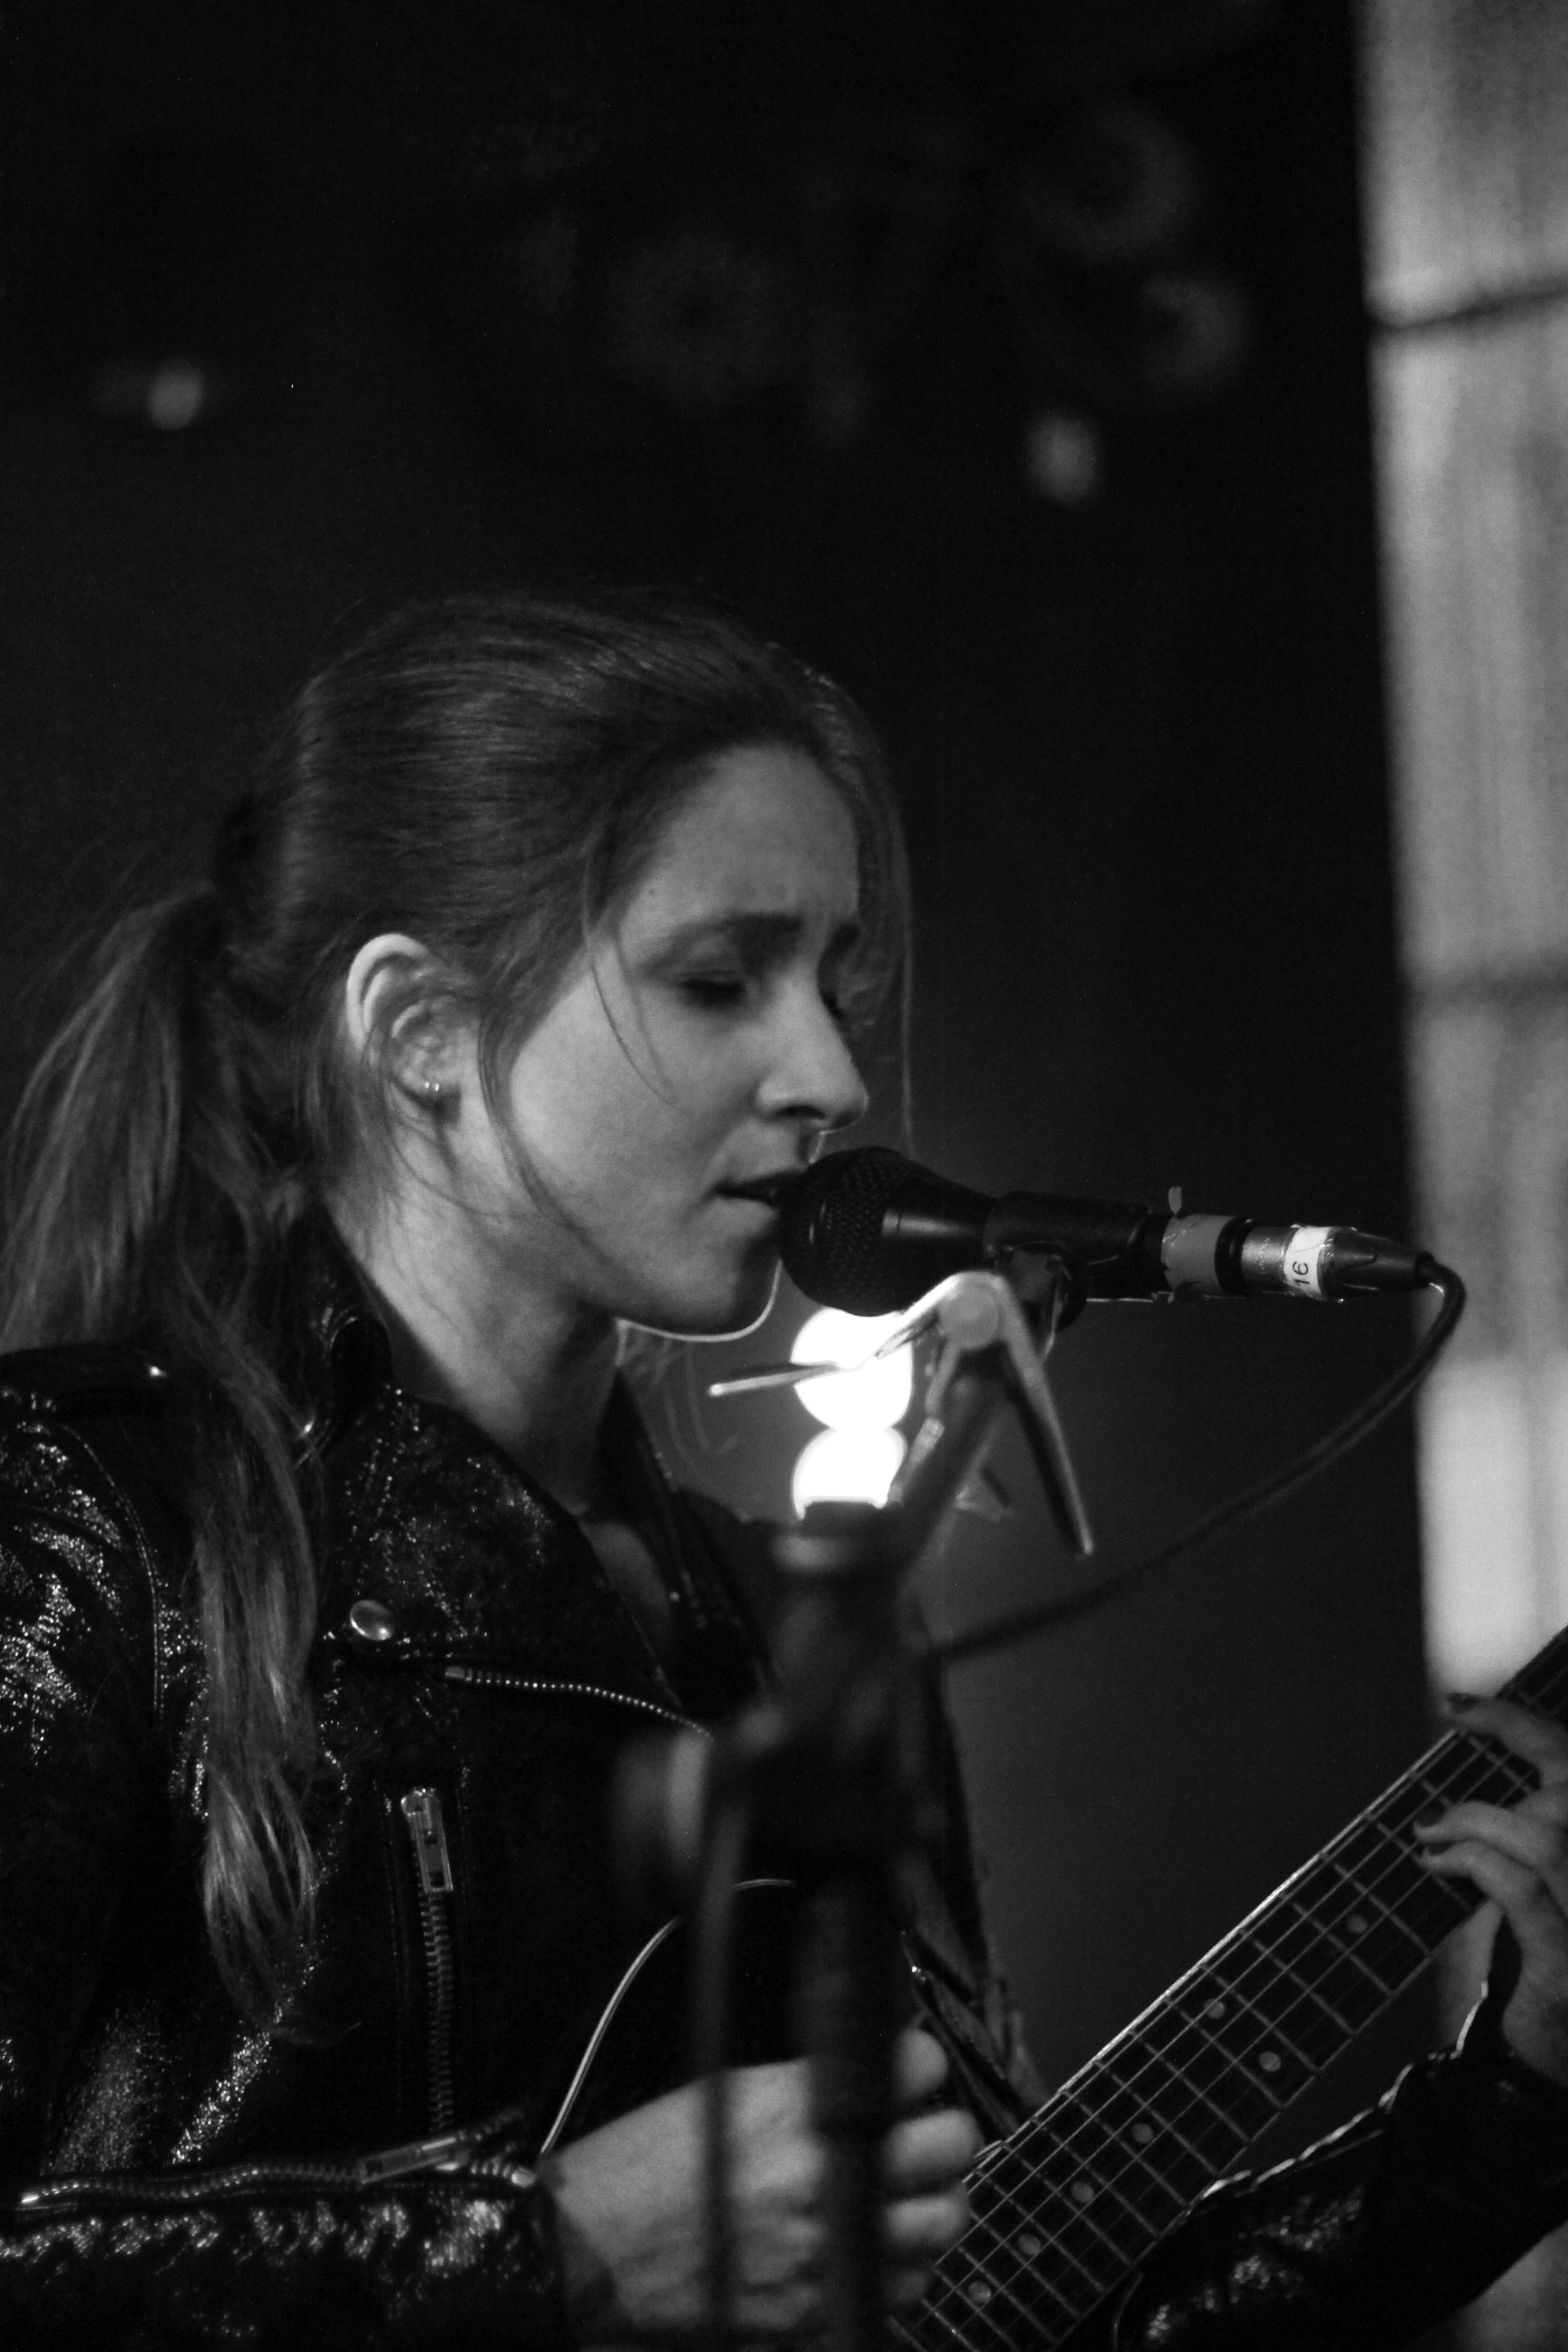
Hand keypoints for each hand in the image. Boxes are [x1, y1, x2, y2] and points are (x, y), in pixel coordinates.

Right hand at [541, 2026, 978, 2341]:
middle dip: (943, 2130)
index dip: (919, 2062)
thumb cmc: (643, 2167)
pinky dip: (905, 2267)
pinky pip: (906, 2287)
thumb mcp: (727, 2092)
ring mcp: (827, 2248)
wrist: (593, 2253)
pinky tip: (876, 2248)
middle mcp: (823, 2176)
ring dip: (935, 2201)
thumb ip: (805, 2086)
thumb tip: (864, 2074)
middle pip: (949, 2144)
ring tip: (909, 2194)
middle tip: (922, 2130)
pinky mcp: (817, 2309)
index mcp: (795, 2108)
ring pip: (944, 2221)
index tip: (911, 2070)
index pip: (912, 2066)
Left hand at [1413, 1695, 1567, 2088]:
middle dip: (1502, 1754)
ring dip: (1474, 1821)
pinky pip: (1520, 1888)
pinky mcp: (1567, 1958)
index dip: (1516, 1725)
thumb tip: (1464, 1801)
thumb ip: (1523, 1842)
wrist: (1551, 2064)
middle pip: (1565, 1792)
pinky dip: (1473, 1861)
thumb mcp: (1536, 1891)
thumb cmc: (1540, 1969)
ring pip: (1544, 1836)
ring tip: (1432, 1834)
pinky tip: (1438, 1863)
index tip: (1456, 1705)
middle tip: (1439, 1777)